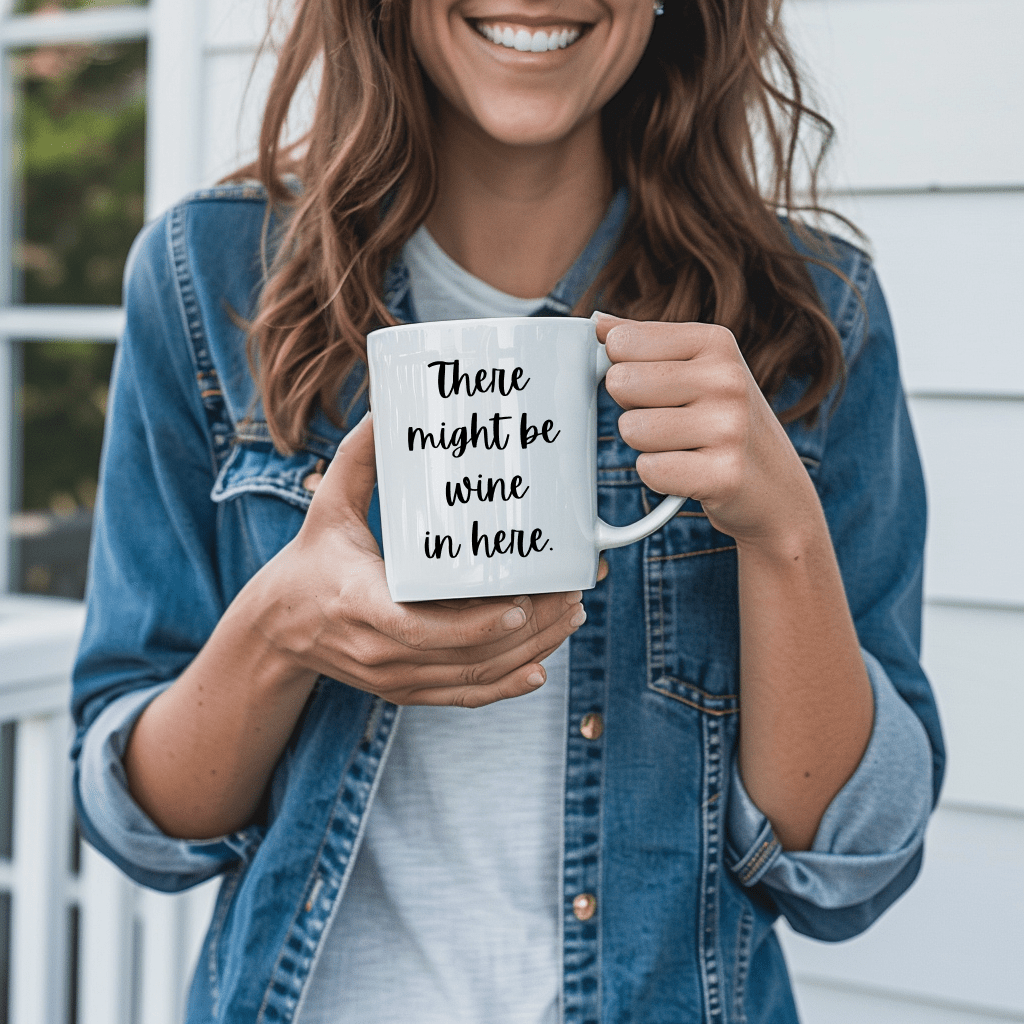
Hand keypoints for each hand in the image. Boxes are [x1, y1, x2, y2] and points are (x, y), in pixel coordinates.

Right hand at [253, 414, 586, 707]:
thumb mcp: (328, 506)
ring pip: (472, 678)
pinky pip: (461, 697)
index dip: (476, 624)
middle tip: (570, 594)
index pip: (421, 629)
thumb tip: (387, 406)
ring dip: (529, 652)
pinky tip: (540, 668)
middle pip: (464, 656)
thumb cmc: (311, 561)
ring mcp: (392, 678)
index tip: (521, 603)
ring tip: (568, 616)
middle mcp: (377, 650)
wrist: (277, 629)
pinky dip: (504, 687)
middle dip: (528, 631)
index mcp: (358, 603)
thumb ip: (358, 458)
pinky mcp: (402, 691)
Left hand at [595, 313, 821, 551]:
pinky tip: (688, 471)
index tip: (656, 387)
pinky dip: (658, 476)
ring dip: (646, 446)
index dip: (623, 369)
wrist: (776, 488)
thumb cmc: (721, 421)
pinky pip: (649, 470)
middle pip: (620, 383)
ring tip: (682, 446)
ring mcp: (729, 427)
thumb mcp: (696, 369)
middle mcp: (727, 379)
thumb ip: (646, 344)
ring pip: (631, 429)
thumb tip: (597, 324)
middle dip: (632, 408)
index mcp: (715, 342)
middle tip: (669, 421)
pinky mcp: (723, 475)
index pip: (621, 342)